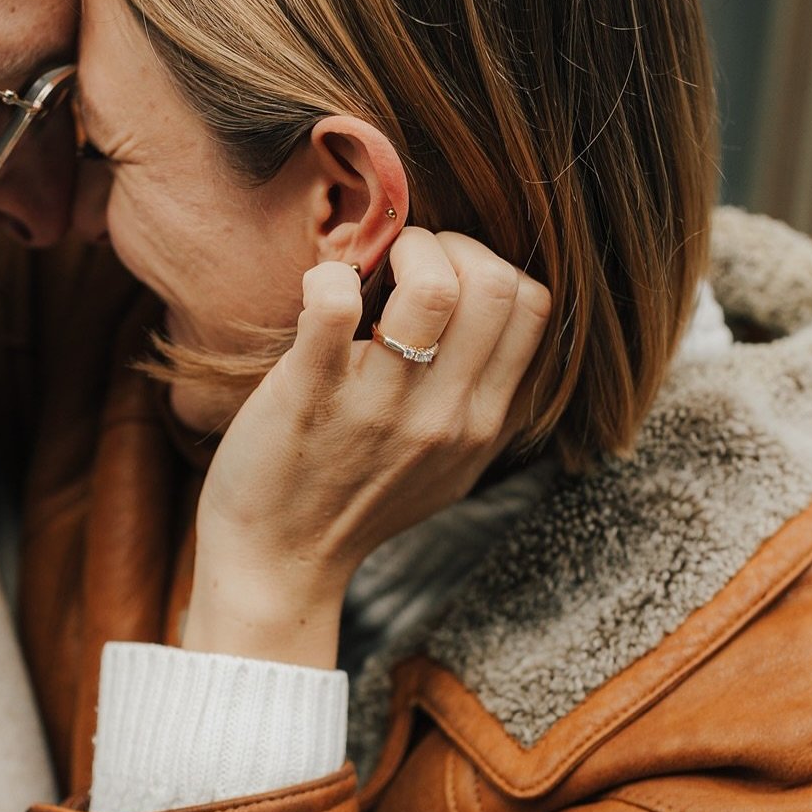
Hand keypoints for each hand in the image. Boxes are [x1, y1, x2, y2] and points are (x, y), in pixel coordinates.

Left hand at [184, 229, 549, 666]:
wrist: (278, 565)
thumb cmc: (352, 505)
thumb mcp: (447, 469)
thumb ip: (477, 404)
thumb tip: (485, 322)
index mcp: (481, 424)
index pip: (533, 307)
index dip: (491, 266)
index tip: (443, 277)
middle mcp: (443, 417)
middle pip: (497, 285)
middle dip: (450, 246)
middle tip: (403, 262)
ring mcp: (378, 408)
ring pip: (434, 288)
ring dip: (402, 250)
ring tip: (369, 267)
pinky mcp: (310, 396)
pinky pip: (333, 305)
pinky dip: (326, 277)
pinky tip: (316, 289)